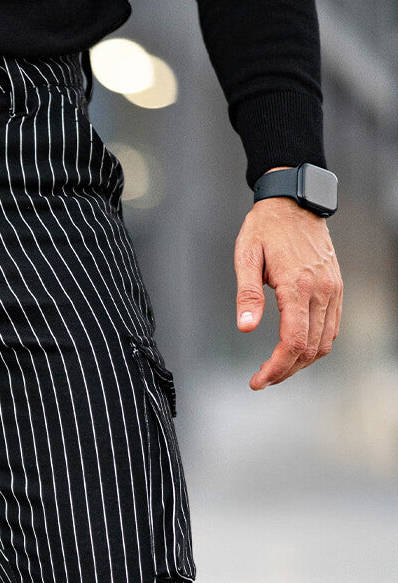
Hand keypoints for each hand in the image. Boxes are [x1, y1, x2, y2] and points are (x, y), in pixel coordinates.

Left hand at [233, 168, 342, 389]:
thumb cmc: (266, 227)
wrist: (294, 201)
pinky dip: (315, 345)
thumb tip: (245, 328)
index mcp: (297, 285)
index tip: (258, 381)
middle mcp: (321, 290)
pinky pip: (332, 327)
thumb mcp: (246, 256)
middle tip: (262, 378)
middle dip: (285, 370)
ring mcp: (333, 289)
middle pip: (310, 349)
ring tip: (277, 367)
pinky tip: (295, 348)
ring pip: (324, 342)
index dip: (276, 368)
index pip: (293, 342)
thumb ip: (247, 294)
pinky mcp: (336, 287)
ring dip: (301, 362)